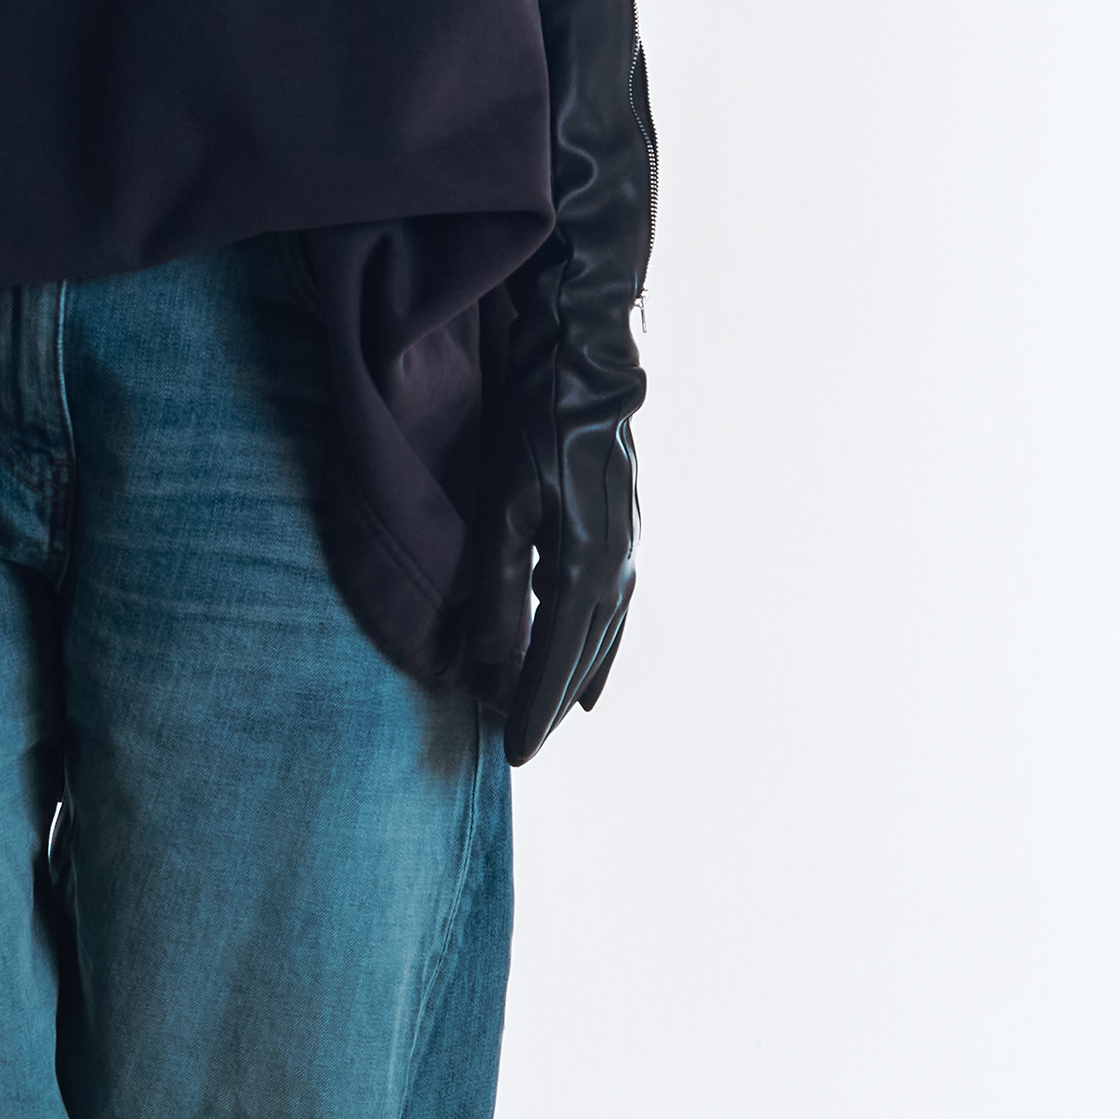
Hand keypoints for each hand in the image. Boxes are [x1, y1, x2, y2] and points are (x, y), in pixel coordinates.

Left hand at [503, 413, 635, 765]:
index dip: (532, 709)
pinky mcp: (624, 533)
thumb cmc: (534, 426)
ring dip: (577, 678)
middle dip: (552, 703)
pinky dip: (599, 644)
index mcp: (586, 568)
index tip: (515, 754)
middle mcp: (617, 569)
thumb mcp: (502, 507)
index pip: (554, 660)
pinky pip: (613, 610)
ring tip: (556, 715)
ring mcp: (627, 550)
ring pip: (604, 637)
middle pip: (584, 657)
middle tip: (523, 746)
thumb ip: (498, 589)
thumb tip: (492, 661)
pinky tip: (590, 658)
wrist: (583, 364)